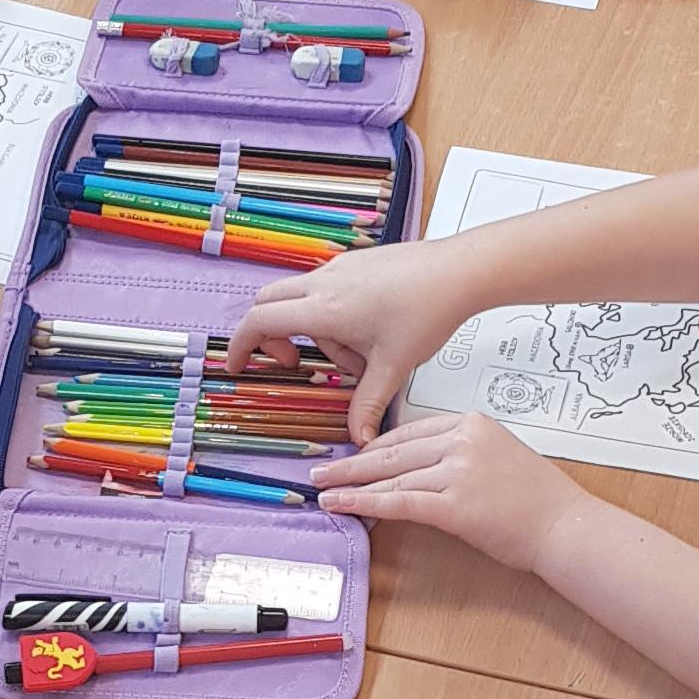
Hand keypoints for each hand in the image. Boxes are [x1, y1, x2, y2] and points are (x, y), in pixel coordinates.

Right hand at [227, 251, 468, 443]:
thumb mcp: (394, 366)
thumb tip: (359, 435)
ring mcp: (339, 269)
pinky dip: (331, 314)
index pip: (258, 321)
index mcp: (324, 308)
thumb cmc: (430, 307)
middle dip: (271, 337)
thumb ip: (369, 403)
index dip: (240, 345)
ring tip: (353, 354)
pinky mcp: (355, 264)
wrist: (460, 271)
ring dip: (312, 330)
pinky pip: (325, 289)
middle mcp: (325, 282)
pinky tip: (367, 331)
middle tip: (295, 362)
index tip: (239, 364)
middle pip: (269, 304)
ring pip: (300, 299)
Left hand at [311, 411, 578, 573]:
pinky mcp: (455, 504)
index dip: (374, 448)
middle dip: (352, 463)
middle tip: (321, 470)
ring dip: (350, 484)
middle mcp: (462, 440)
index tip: (352, 457)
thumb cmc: (537, 501)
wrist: (565, 525)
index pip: (409, 432)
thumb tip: (418, 468)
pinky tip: (342, 504)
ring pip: (391, 476)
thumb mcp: (498, 457)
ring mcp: (458, 470)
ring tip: (323, 490)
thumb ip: (459, 455)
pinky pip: (399, 502)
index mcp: (471, 423)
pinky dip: (364, 503)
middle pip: (393, 451)